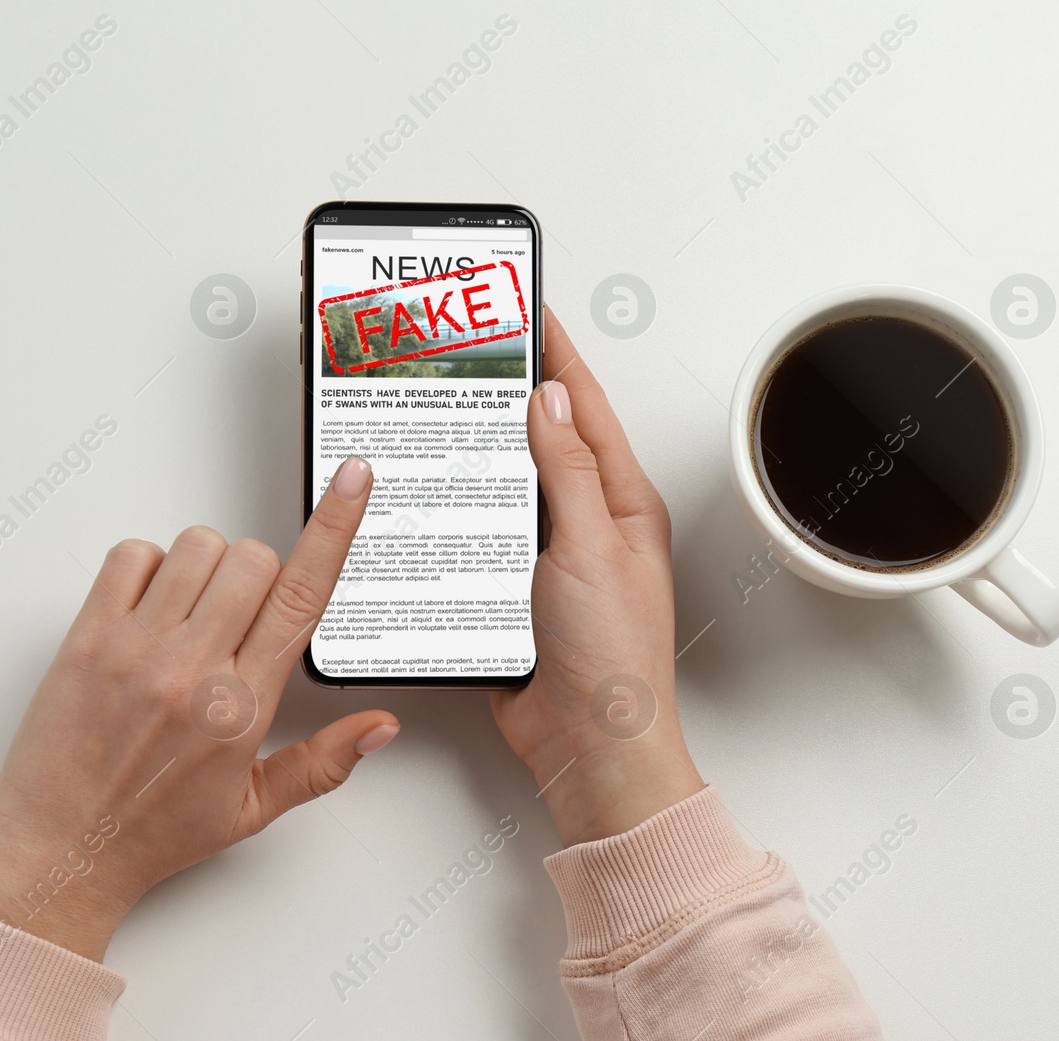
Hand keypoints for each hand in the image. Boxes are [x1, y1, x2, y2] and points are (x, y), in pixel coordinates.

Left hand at [0, 456, 397, 961]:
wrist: (61, 853)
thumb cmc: (149, 834)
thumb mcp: (252, 809)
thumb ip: (324, 762)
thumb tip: (380, 728)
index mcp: (242, 707)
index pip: (303, 596)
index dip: (334, 528)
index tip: (352, 480)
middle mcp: (192, 670)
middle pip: (251, 558)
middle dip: (257, 574)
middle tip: (235, 619)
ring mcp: (136, 649)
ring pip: (195, 547)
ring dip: (205, 567)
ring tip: (187, 618)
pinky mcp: (86, 638)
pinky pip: (129, 556)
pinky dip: (146, 567)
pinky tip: (147, 610)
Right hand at [491, 308, 703, 845]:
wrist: (589, 748)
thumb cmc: (612, 662)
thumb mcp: (591, 548)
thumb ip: (567, 471)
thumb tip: (550, 400)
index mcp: (621, 505)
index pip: (585, 410)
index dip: (557, 356)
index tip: (530, 311)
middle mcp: (588, 526)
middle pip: (546, 441)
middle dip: (513, 394)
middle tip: (476, 352)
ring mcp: (551, 560)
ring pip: (511, 488)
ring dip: (484, 453)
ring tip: (450, 408)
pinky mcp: (516, 595)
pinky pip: (486, 538)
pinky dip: (463, 514)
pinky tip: (437, 498)